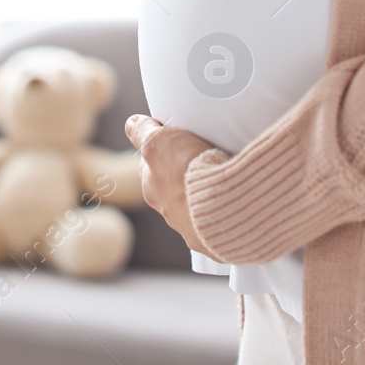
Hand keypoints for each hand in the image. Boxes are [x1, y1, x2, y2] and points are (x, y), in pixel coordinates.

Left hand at [125, 113, 220, 256]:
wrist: (222, 204)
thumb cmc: (187, 173)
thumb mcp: (158, 141)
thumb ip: (143, 132)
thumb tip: (131, 124)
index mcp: (153, 190)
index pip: (154, 168)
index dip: (165, 151)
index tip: (180, 142)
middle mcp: (169, 213)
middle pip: (175, 188)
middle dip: (186, 175)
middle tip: (205, 158)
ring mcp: (193, 229)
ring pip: (198, 207)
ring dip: (206, 194)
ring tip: (223, 178)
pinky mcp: (216, 240)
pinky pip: (219, 222)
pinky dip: (224, 211)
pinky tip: (234, 200)